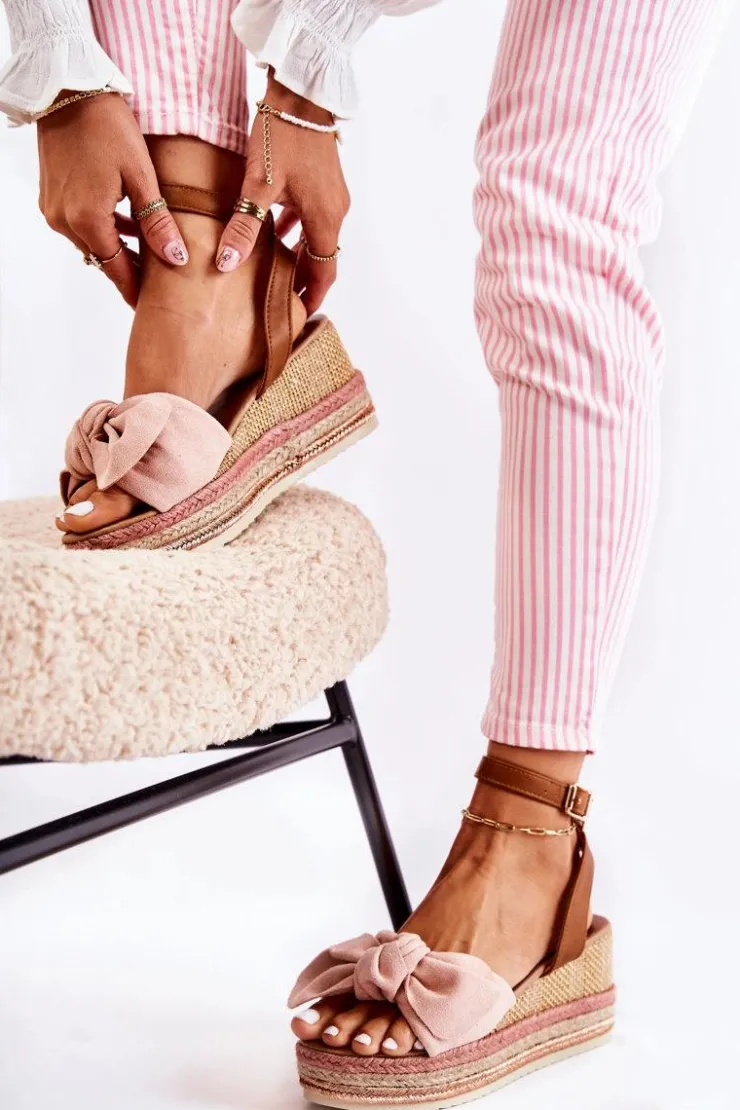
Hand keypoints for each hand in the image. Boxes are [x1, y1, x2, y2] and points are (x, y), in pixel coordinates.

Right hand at [37, 92, 188, 306]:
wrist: (68, 89)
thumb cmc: (108, 126)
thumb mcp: (141, 176)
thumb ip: (157, 222)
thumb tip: (177, 259)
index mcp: (88, 221)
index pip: (116, 271)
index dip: (135, 290)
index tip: (152, 307)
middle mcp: (65, 222)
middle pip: (103, 259)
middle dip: (129, 271)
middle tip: (158, 284)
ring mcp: (54, 209)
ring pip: (92, 243)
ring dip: (117, 248)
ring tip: (149, 253)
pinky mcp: (50, 196)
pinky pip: (80, 225)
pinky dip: (103, 229)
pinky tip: (127, 223)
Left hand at [216, 75, 349, 315]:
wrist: (302, 89)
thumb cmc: (282, 134)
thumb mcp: (257, 184)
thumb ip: (243, 226)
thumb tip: (226, 263)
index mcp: (324, 218)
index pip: (325, 272)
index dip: (313, 296)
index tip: (300, 314)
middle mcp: (335, 210)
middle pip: (323, 257)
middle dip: (305, 280)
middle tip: (284, 298)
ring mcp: (332, 194)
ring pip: (317, 236)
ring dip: (300, 255)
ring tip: (277, 270)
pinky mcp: (324, 179)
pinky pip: (313, 216)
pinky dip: (298, 230)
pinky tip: (274, 229)